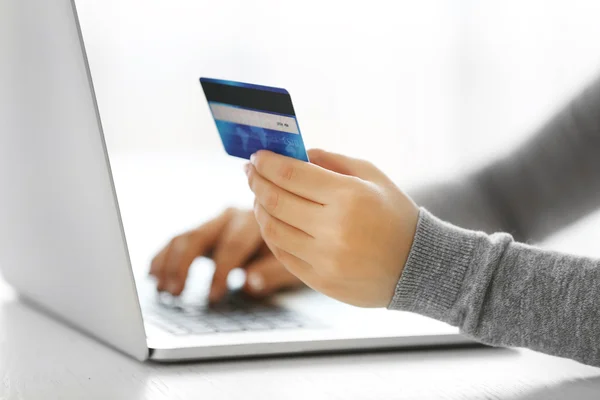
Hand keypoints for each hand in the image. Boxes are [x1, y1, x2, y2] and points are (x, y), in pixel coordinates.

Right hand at [149, 208, 303, 301]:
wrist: (294, 230)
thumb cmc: (294, 250)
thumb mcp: (293, 264)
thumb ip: (273, 273)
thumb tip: (250, 283)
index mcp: (254, 221)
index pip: (232, 245)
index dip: (221, 272)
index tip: (213, 296)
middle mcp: (231, 216)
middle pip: (200, 236)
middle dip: (184, 265)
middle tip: (175, 292)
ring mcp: (215, 222)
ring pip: (185, 237)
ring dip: (170, 263)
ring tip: (162, 289)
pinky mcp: (206, 231)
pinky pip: (179, 240)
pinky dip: (164, 257)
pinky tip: (153, 275)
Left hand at [245, 149, 418, 307]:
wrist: (417, 267)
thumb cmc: (395, 215)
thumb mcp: (373, 177)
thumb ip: (333, 161)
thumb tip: (296, 154)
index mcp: (348, 197)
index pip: (291, 174)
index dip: (267, 163)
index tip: (256, 156)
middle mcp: (333, 229)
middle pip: (275, 201)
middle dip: (256, 182)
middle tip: (250, 172)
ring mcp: (324, 259)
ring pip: (272, 230)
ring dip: (259, 209)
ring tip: (260, 196)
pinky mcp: (320, 280)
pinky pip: (282, 254)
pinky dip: (272, 234)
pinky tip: (273, 221)